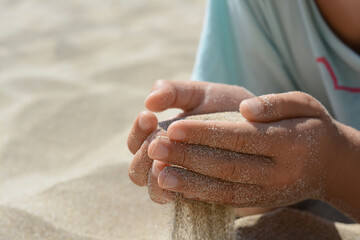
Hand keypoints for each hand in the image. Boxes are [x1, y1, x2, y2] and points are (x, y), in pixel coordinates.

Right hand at [127, 80, 253, 202]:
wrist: (262, 127)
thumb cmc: (225, 107)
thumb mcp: (200, 94)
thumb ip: (174, 92)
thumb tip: (149, 100)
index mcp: (160, 139)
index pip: (135, 142)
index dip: (137, 132)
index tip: (149, 116)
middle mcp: (166, 163)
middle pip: (137, 170)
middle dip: (143, 154)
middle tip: (157, 139)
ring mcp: (181, 181)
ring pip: (154, 190)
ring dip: (153, 176)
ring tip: (163, 163)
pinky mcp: (199, 196)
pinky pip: (179, 201)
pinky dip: (176, 192)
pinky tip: (184, 182)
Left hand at [149, 91, 355, 209]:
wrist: (329, 164)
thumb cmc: (311, 127)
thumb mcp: (304, 104)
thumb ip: (276, 103)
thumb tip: (246, 109)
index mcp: (288, 142)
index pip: (240, 137)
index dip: (205, 133)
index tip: (174, 126)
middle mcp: (278, 172)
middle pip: (227, 165)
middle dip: (188, 157)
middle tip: (156, 148)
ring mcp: (268, 191)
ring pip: (224, 189)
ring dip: (189, 182)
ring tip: (159, 173)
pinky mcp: (259, 202)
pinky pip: (227, 201)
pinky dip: (200, 196)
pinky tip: (176, 188)